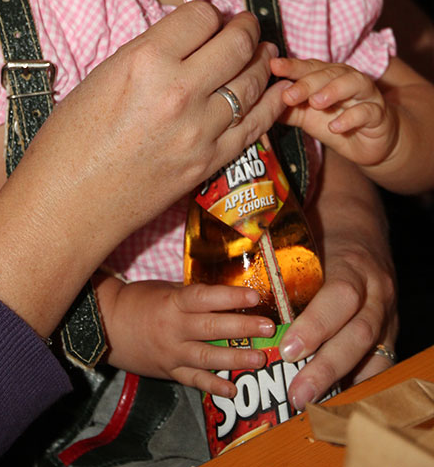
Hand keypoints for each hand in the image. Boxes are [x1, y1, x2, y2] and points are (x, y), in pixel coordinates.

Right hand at [0, 3, 287, 336]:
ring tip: (265, 51)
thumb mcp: (103, 77)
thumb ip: (149, 54)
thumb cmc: (70, 140)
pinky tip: (275, 89)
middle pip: (236, 44)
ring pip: (252, 81)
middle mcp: (179, 91)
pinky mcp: (211, 161)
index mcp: (145, 61)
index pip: (200, 16)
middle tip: (246, 25)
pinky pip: (256, 123)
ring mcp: (200, 129)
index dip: (207, 13)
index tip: (206, 19)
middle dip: (246, 28)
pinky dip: (270, 101)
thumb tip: (184, 40)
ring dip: (262, 60)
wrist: (69, 204)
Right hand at [99, 277, 275, 396]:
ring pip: (208, 358)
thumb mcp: (165, 290)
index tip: (254, 296)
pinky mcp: (169, 371)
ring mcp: (172, 353)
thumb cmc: (138, 301)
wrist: (107, 326)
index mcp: (173, 303)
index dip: (230, 298)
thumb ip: (193, 297)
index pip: (205, 298)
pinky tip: (232, 389)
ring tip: (260, 358)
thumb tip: (226, 297)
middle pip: (212, 329)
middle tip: (268, 327)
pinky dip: (213, 386)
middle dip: (243, 329)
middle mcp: (174, 329)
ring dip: (236, 359)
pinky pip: (194, 380)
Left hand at [271, 56, 398, 165]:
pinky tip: (335, 126)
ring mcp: (365, 95)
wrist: (370, 144)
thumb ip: (288, 110)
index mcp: (327, 76)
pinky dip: (351, 118)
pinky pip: (368, 111)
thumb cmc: (336, 123)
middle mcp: (347, 79)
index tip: (273, 66)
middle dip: (307, 83)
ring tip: (315, 103)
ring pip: (353, 84)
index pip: (308, 66)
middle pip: (328, 73)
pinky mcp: (379, 114)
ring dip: (333, 91)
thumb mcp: (307, 118)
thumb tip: (260, 104)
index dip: (291, 66)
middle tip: (289, 95)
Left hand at [278, 152, 397, 409]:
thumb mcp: (306, 235)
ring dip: (341, 383)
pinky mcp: (391, 331)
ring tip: (310, 404)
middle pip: (359, 334)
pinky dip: (356, 384)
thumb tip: (235, 279)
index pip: (340, 295)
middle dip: (327, 367)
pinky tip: (331, 400)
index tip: (288, 350)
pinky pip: (379, 363)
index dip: (316, 325)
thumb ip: (281, 260)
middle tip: (296, 394)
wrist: (362, 222)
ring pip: (374, 355)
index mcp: (353, 263)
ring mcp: (388, 313)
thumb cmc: (324, 231)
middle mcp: (376, 291)